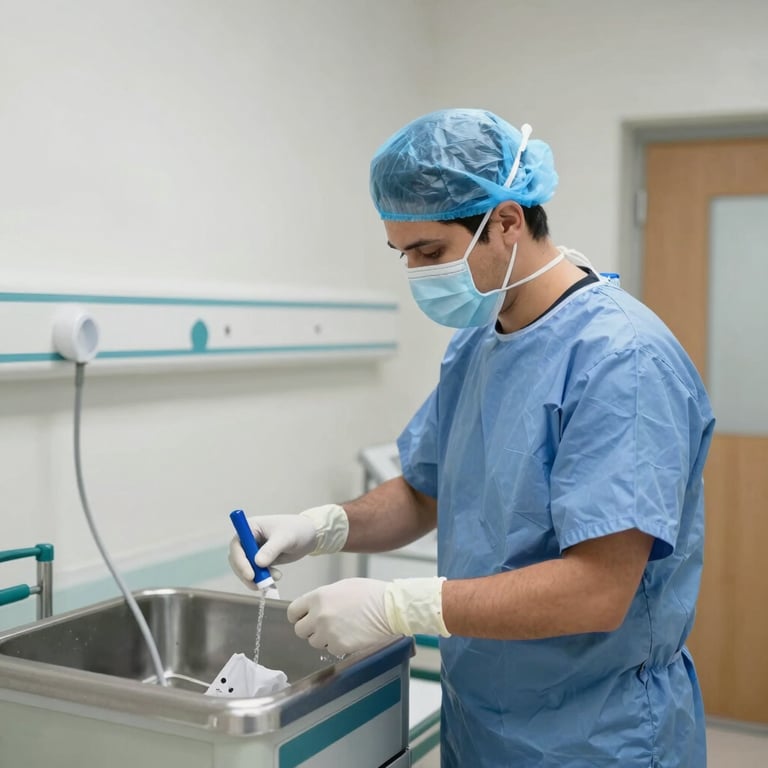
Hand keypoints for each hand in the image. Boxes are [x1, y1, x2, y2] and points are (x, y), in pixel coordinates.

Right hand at [228, 505, 348, 590]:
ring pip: (246, 569)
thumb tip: (258, 563)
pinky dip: (263, 578)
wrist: (309, 535)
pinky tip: (276, 578)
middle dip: (248, 573)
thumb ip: (271, 550)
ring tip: (276, 578)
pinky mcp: (261, 559)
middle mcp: (248, 538)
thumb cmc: (297, 530)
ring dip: (257, 577)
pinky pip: (256, 572)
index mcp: (250, 527)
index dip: (240, 561)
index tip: (250, 575)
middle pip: (238, 560)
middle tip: (261, 584)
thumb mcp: (285, 538)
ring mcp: (254, 550)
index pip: (237, 546)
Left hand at [287, 578, 391, 655]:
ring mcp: (328, 633)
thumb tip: (313, 607)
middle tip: (323, 625)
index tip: (303, 618)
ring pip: (314, 642)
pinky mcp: (339, 646)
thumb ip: (323, 598)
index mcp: (318, 597)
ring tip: (340, 628)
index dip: (298, 616)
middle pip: (300, 630)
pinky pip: (330, 649)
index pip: (293, 612)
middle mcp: (319, 616)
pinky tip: (350, 634)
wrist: (389, 608)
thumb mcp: (342, 586)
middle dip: (310, 629)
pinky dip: (337, 645)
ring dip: (324, 638)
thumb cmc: (369, 594)